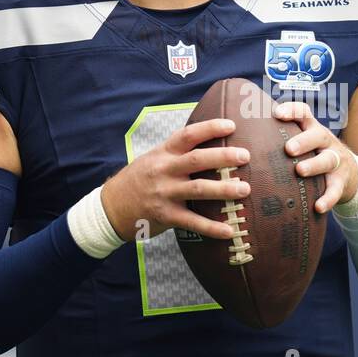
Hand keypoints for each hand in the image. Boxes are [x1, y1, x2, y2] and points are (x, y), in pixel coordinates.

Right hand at [102, 117, 250, 241]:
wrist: (112, 207)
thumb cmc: (141, 178)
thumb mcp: (155, 158)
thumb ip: (179, 152)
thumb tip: (214, 142)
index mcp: (164, 153)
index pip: (188, 135)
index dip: (210, 128)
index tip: (231, 125)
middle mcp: (164, 170)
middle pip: (197, 160)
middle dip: (223, 157)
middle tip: (245, 156)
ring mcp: (165, 193)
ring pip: (198, 189)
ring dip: (224, 189)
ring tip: (245, 189)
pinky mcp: (166, 216)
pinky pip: (193, 222)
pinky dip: (212, 227)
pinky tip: (230, 230)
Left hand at [272, 101, 357, 213]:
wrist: (350, 173)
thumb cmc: (314, 155)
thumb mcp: (304, 141)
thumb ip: (280, 138)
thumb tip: (239, 137)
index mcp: (312, 129)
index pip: (304, 113)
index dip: (292, 111)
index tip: (277, 114)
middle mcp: (326, 142)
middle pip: (318, 135)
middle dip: (303, 141)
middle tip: (288, 149)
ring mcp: (336, 161)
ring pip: (327, 160)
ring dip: (314, 165)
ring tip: (300, 171)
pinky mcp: (341, 182)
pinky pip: (335, 190)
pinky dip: (328, 198)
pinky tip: (318, 207)